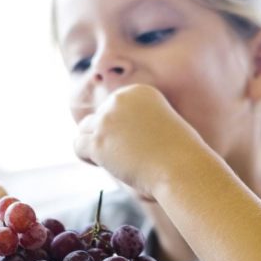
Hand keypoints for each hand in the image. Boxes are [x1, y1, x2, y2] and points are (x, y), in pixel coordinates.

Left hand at [73, 84, 204, 199]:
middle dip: (107, 137)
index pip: (114, 107)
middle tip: (126, 156)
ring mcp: (106, 120)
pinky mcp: (98, 141)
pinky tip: (103, 166)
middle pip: (98, 117)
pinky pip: (78, 146)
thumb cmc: (179, 154)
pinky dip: (87, 157)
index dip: (119, 127)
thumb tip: (110, 134)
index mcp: (138, 91)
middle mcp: (119, 99)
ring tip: (114, 162)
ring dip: (95, 145)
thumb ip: (136, 123)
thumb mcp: (161, 125)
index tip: (133, 144)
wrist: (181, 168)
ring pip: (85, 130)